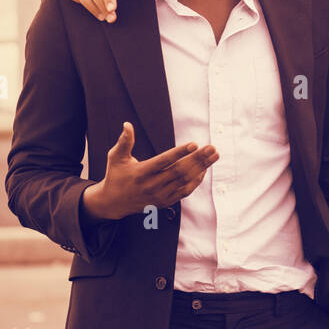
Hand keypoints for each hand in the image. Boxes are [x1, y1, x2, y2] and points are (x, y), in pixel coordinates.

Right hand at [82, 123, 218, 220]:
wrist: (114, 203)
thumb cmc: (116, 176)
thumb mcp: (116, 157)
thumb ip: (125, 142)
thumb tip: (127, 124)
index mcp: (141, 172)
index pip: (163, 161)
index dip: (179, 153)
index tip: (194, 144)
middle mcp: (152, 185)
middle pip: (180, 170)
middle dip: (198, 158)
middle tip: (212, 148)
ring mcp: (160, 194)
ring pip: (185, 180)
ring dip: (202, 167)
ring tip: (214, 155)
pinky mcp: (166, 201)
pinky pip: (185, 191)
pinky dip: (196, 180)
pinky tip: (204, 169)